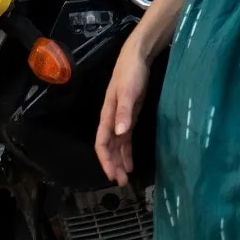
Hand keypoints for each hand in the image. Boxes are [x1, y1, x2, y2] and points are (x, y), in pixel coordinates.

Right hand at [95, 37, 152, 184]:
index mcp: (107, 115)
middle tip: (121, 183)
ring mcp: (120, 118)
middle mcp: (112, 120)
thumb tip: (120, 133)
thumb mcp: (128, 92)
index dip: (106, 160)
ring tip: (126, 177)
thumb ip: (124, 112)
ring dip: (120, 161)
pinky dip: (127, 151)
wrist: (137, 57)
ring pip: (117, 145)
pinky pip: (125, 139)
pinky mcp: (129, 116)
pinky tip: (131, 162)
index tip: (112, 175)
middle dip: (113, 165)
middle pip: (109, 147)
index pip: (102, 143)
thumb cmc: (131, 73)